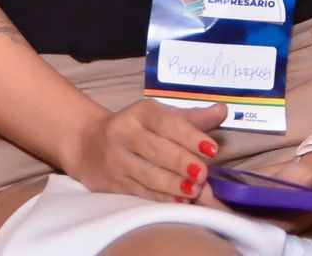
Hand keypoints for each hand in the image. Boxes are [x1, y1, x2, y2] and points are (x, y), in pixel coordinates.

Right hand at [58, 97, 226, 202]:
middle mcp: (125, 133)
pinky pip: (140, 191)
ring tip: (194, 191)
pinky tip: (178, 201)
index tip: (212, 150)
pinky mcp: (114, 182)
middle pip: (155, 149)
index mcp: (141, 112)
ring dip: (172, 184)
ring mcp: (117, 159)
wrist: (88, 144)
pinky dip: (161, 198)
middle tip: (202, 174)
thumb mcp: (161, 116)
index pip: (166, 122)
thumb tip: (223, 111)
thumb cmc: (137, 128)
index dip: (190, 136)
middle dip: (181, 163)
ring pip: (146, 174)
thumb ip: (193, 117)